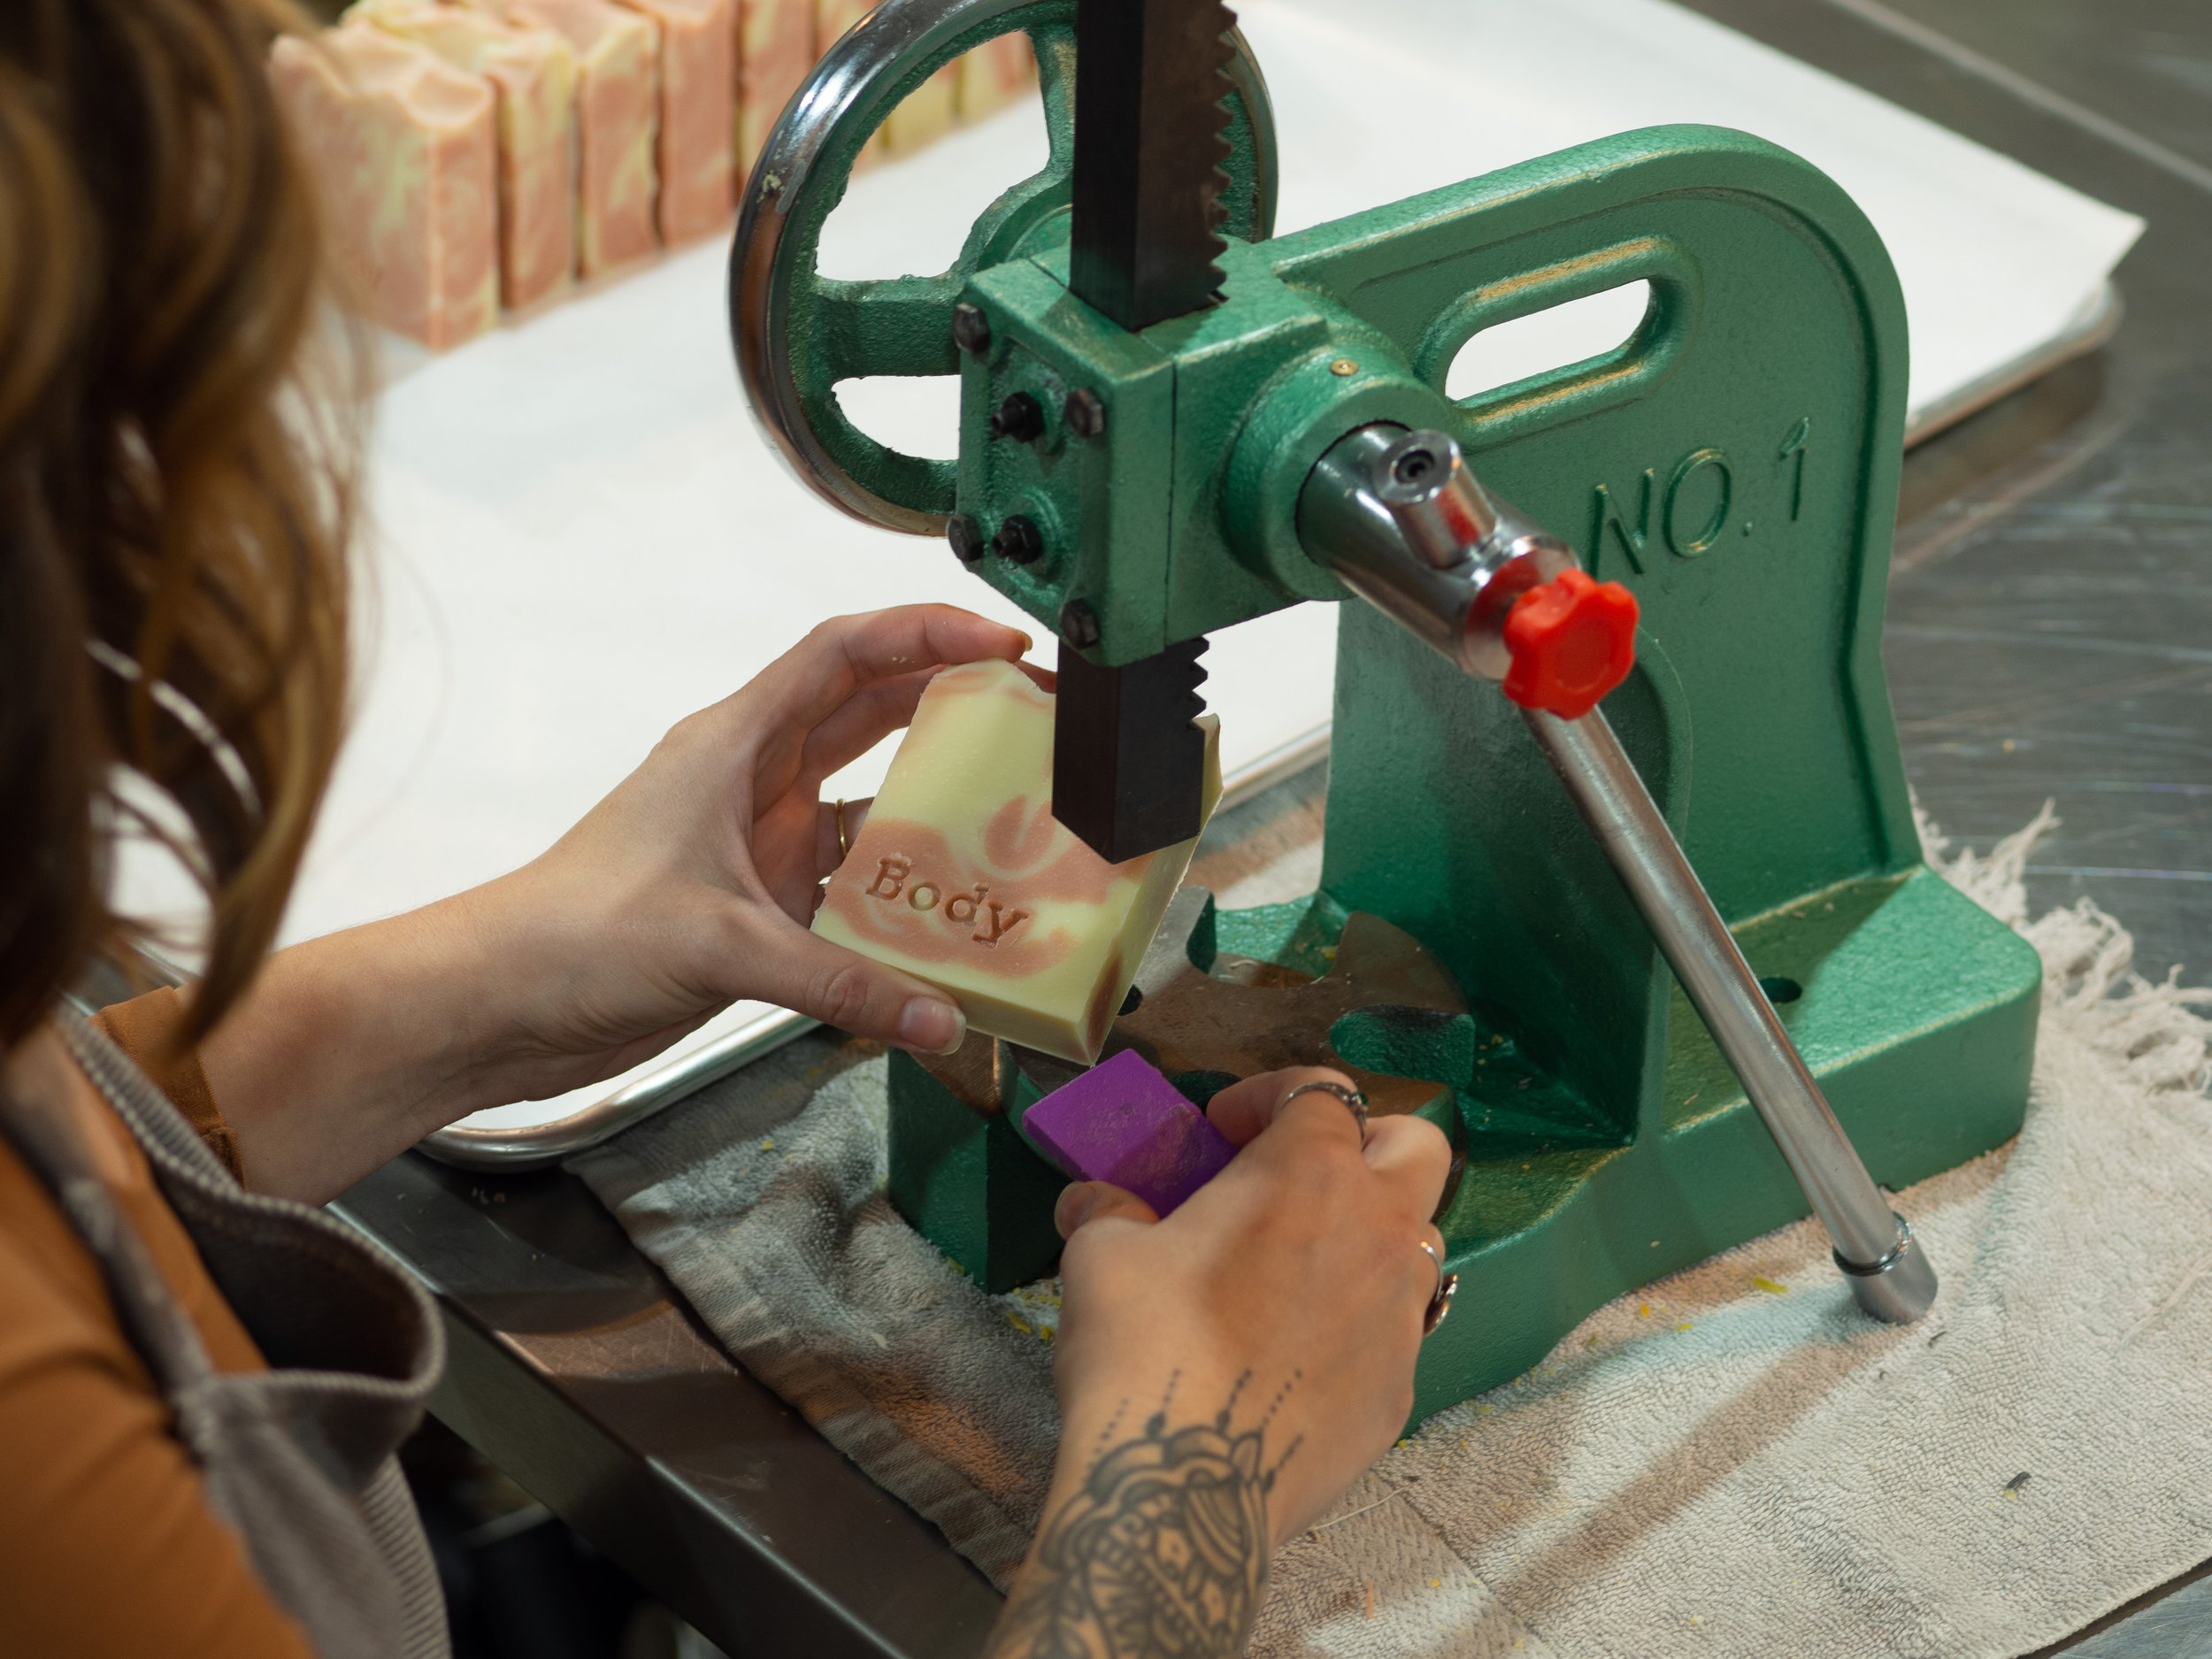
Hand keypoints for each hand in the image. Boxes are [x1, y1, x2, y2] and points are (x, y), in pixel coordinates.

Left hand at [462, 605, 1035, 1092]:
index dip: (924, 633)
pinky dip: (896, 901)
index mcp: (733, 745)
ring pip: (864, 804)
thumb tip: (941, 1019)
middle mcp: (751, 783)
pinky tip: (948, 923)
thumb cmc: (573, 935)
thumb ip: (841, 983)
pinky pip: (847, 890)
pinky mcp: (756, 910)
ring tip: (1012, 817)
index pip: (842, 654)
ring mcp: (756, 846)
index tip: (1001, 644)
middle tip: (1032, 717)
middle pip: (868, 715)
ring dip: (929, 808)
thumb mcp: (720, 946)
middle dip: (950, 706)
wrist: (495, 1004)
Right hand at [986, 1066, 1451, 1658]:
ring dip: (1363, 1237)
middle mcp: (1378, 1233)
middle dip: (1364, 1142)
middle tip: (1297, 1174)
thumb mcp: (1101, 1254)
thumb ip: (1111, 1209)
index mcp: (1310, 1174)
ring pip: (1413, 1245)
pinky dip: (1351, 1323)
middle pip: (1414, 1147)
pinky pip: (1391, 1333)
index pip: (1320, 1092)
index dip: (1268, 1096)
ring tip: (1291, 1271)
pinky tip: (1290, 1357)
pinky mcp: (1401, 1392)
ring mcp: (1402, 1317)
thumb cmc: (1143, 1345)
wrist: (1184, 1489)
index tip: (1220, 1130)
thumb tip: (1097, 1200)